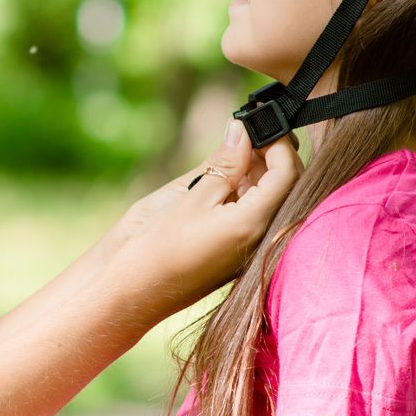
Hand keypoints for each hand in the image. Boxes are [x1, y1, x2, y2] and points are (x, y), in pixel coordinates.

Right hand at [116, 121, 299, 310]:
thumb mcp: (190, 195)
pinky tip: (223, 179)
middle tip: (247, 132)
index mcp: (254, 223)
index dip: (279, 143)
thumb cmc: (154, 246)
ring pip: (269, 201)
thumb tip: (242, 131)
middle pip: (285, 187)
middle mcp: (260, 238)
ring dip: (257, 173)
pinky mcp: (233, 253)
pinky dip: (244, 194)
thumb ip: (224, 163)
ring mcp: (248, 248)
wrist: (128, 292)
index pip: (287, 174)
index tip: (260, 122)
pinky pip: (252, 216)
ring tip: (231, 152)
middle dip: (272, 156)